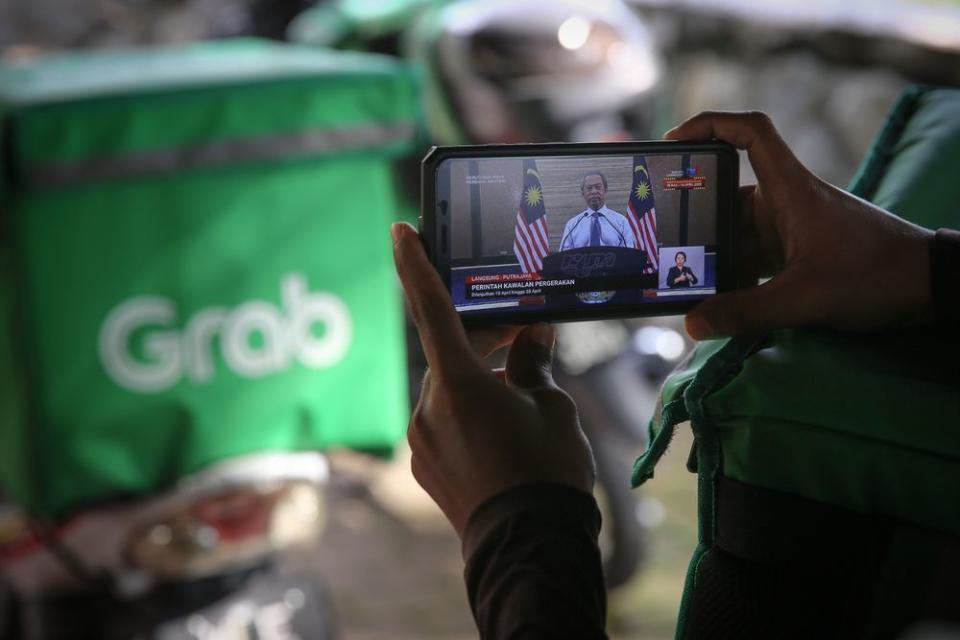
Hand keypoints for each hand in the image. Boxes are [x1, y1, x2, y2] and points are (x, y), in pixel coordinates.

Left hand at [391, 222, 594, 539]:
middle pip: (450, 354)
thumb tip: (532, 337)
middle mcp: (428, 409)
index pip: (432, 309)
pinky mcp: (425, 468)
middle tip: (525, 333)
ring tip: (526, 399)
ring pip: (449, 392)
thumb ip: (533, 364)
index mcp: (458, 384)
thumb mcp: (552, 408)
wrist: (529, 551)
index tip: (400, 232)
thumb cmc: (547, 473)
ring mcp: (422, 441)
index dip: (417, 266)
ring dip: (480, 383)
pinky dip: (470, 415)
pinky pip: (444, 425)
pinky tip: (504, 434)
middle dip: (484, 339)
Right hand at [664, 111, 934, 338]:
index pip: (750, 133)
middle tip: (661, 238)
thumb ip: (745, 313)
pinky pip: (753, 255)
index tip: (674, 139)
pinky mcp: (798, 252)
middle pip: (727, 193)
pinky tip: (718, 299)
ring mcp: (792, 227)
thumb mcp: (804, 299)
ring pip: (737, 231)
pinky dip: (734, 273)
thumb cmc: (876, 276)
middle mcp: (787, 202)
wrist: (928, 287)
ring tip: (683, 278)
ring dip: (714, 253)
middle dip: (695, 218)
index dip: (709, 125)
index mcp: (790, 190)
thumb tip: (693, 324)